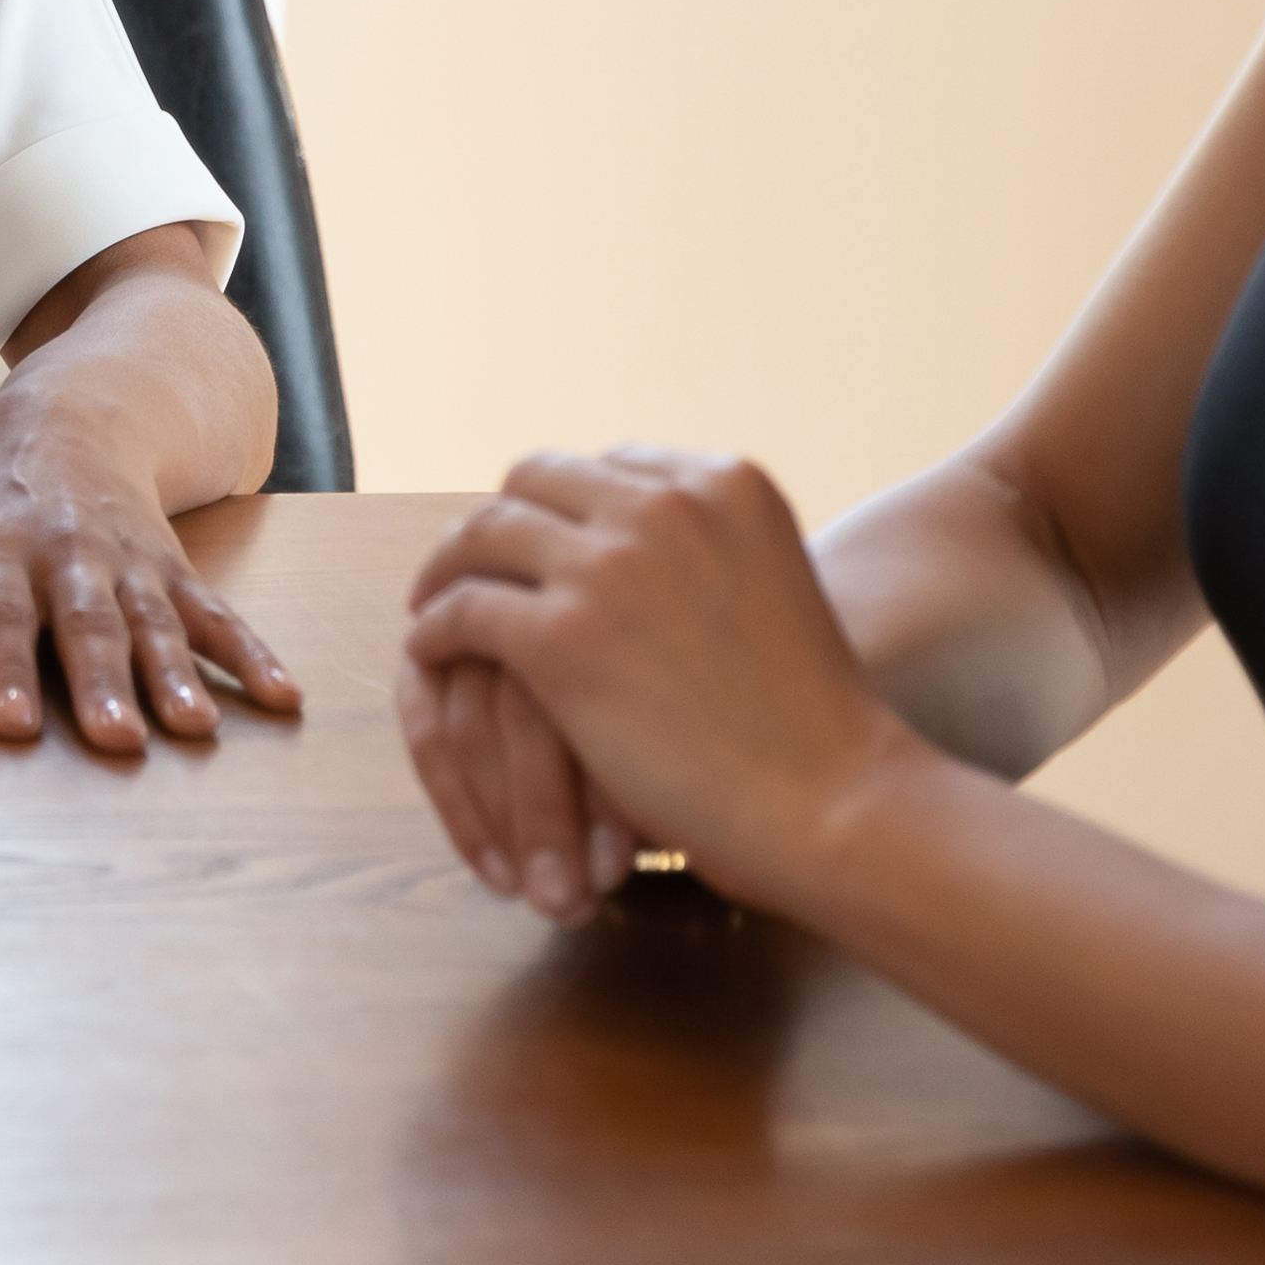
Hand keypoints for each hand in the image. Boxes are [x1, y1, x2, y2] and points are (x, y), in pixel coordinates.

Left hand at [0, 481, 298, 756]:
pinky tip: (281, 695)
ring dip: (175, 675)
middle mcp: (68, 557)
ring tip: (194, 729)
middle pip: (86, 624)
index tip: (13, 724)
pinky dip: (252, 653)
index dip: (5, 669)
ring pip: (154, 622)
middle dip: (102, 680)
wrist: (65, 429)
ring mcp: (130, 564)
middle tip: (116, 739)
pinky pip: (217, 614)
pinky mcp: (176, 572)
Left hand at [402, 445, 920, 912]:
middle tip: (472, 565)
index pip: (608, 465)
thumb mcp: (772, 583)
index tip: (542, 544)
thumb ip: (703, 550)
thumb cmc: (812, 719)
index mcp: (725, 479)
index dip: (565, 507)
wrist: (834, 798)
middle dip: (502, 523)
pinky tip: (430, 652)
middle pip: (536, 482)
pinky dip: (436, 628)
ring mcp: (607, 564)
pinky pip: (462, 611)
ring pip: (484, 535)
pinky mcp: (559, 636)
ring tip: (435, 601)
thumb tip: (619, 547)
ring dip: (449, 567)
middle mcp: (663, 501)